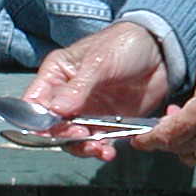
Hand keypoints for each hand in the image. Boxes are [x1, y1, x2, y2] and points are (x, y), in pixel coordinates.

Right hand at [23, 21, 171, 160]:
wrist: (161, 50)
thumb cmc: (124, 44)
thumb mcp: (99, 62)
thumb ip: (78, 87)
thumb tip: (55, 110)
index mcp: (57, 75)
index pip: (34, 102)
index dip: (35, 120)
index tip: (49, 129)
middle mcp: (67, 96)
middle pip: (52, 126)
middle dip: (63, 136)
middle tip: (81, 135)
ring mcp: (87, 111)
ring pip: (74, 139)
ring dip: (83, 147)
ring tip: (99, 148)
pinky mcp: (108, 122)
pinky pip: (98, 142)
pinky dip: (101, 149)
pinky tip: (109, 151)